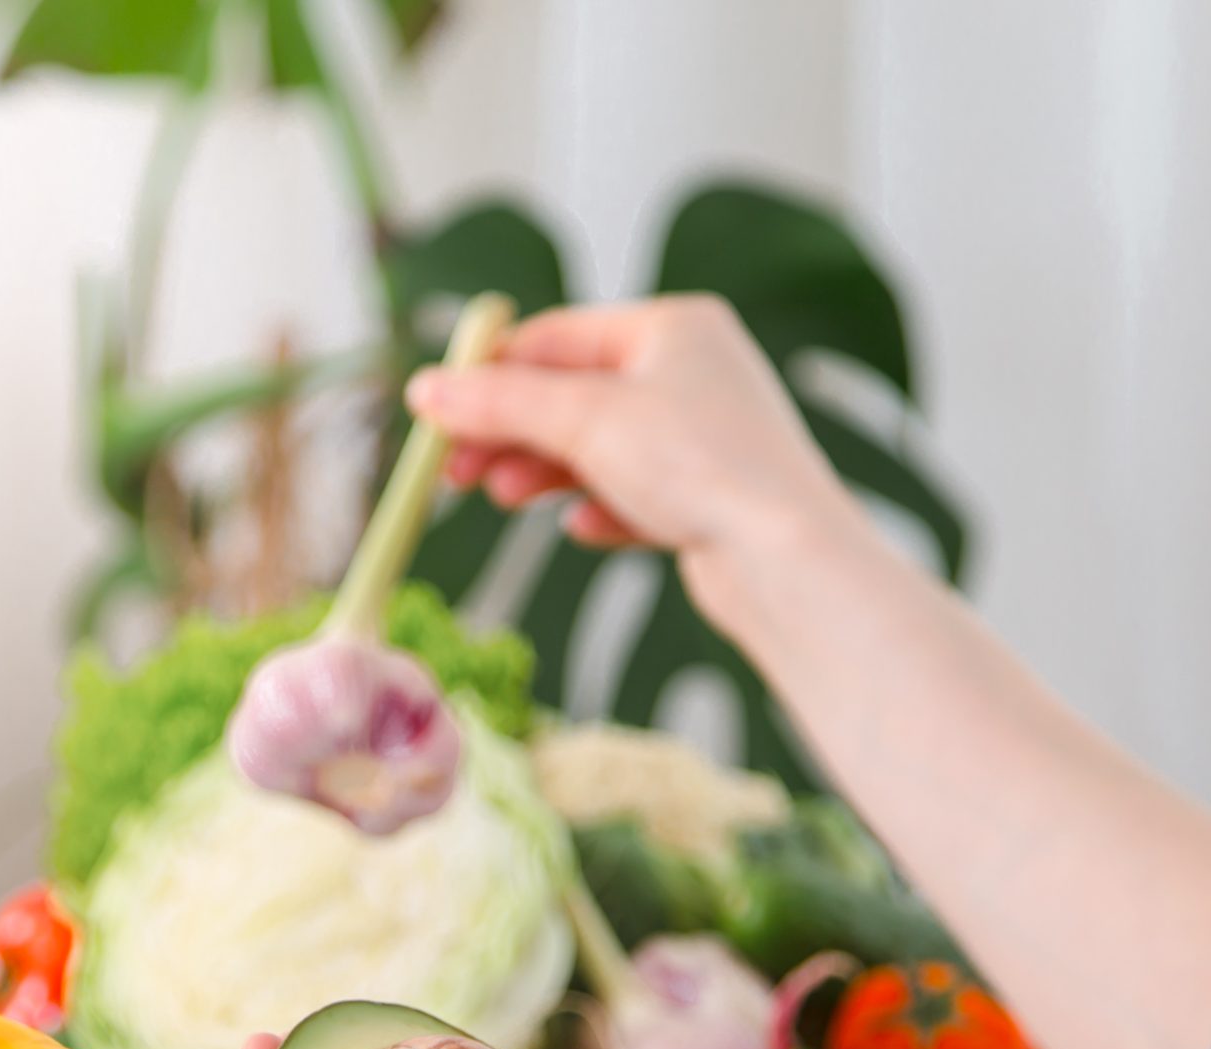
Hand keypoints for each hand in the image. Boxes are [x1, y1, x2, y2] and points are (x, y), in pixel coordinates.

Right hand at [406, 297, 859, 589]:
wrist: (786, 559)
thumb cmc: (700, 467)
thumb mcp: (585, 421)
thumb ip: (501, 402)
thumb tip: (425, 390)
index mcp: (674, 327)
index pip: (558, 336)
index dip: (490, 374)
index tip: (436, 413)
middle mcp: (697, 373)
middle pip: (575, 394)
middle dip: (512, 432)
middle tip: (456, 471)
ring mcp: (708, 438)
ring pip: (603, 448)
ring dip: (546, 472)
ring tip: (503, 498)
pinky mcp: (714, 499)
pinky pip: (639, 495)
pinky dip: (601, 508)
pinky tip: (580, 529)